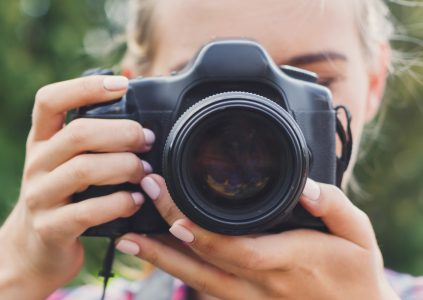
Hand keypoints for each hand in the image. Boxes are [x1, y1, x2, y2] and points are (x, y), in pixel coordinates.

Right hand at [0, 76, 153, 298]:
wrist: (34, 249)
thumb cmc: (64, 198)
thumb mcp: (69, 164)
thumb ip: (94, 144)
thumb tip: (141, 125)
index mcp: (42, 142)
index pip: (50, 101)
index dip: (85, 86)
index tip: (122, 84)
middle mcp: (37, 164)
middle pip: (78, 133)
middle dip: (122, 133)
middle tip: (147, 140)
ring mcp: (40, 197)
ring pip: (84, 169)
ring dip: (125, 167)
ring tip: (146, 172)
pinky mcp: (51, 228)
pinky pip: (87, 211)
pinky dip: (119, 203)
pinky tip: (136, 201)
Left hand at [117, 175, 398, 299]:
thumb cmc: (355, 274)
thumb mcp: (358, 234)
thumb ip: (333, 205)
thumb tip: (305, 186)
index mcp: (290, 259)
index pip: (237, 248)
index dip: (200, 232)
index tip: (171, 206)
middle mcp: (262, 284)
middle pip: (204, 264)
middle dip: (165, 236)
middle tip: (140, 202)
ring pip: (197, 281)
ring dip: (162, 259)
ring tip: (129, 237)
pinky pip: (205, 291)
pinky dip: (179, 271)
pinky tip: (158, 254)